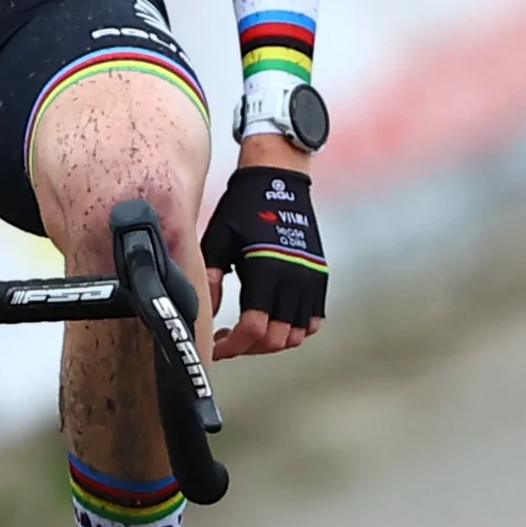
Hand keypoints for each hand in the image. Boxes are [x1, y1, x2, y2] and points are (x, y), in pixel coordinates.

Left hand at [200, 155, 326, 358]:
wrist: (278, 179)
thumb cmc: (244, 206)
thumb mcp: (218, 239)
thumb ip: (211, 279)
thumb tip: (207, 314)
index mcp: (266, 271)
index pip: (254, 330)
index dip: (233, 346)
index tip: (217, 347)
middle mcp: (294, 280)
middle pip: (275, 340)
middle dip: (249, 347)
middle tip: (229, 339)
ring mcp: (310, 280)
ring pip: (296, 336)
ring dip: (272, 341)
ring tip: (251, 331)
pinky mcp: (319, 277)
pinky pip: (314, 320)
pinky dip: (296, 329)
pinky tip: (274, 319)